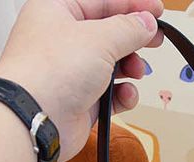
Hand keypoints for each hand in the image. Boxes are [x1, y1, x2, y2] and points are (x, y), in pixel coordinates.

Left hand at [0, 0, 163, 161]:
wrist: (36, 118)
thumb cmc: (50, 72)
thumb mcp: (100, 39)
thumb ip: (129, 29)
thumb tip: (146, 23)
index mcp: (58, 10)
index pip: (102, 1)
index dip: (132, 5)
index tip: (157, 11)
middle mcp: (63, 40)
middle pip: (109, 33)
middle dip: (133, 39)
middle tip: (155, 40)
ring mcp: (72, 72)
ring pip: (112, 65)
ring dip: (129, 68)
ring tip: (136, 71)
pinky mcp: (81, 100)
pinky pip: (110, 94)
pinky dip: (122, 95)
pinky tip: (125, 95)